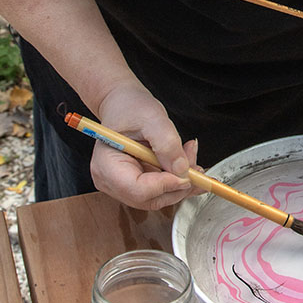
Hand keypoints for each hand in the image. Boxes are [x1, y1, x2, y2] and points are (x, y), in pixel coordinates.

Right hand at [90, 81, 203, 210]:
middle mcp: (110, 181)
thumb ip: (167, 144)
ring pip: (158, 196)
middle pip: (149, 199)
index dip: (166, 185)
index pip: (138, 190)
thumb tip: (182, 170)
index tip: (187, 173)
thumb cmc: (129, 107)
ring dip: (181, 181)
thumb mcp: (152, 118)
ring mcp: (122, 185)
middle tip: (196, 166)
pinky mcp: (136, 183)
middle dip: (178, 185)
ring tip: (191, 155)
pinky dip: (177, 178)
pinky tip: (186, 161)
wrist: (123, 103)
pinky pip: (160, 189)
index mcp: (107, 165)